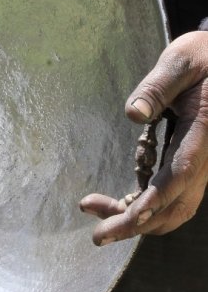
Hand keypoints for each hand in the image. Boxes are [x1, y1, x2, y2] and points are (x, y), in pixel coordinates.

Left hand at [80, 30, 207, 243]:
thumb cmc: (203, 56)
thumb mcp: (181, 60)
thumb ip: (158, 86)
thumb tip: (133, 113)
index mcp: (205, 132)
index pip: (181, 174)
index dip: (156, 199)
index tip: (130, 216)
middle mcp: (206, 157)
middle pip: (175, 204)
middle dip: (137, 224)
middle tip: (97, 235)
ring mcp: (199, 165)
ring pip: (173, 207)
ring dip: (137, 219)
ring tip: (95, 212)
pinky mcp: (189, 165)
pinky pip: (169, 196)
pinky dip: (142, 206)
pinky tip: (114, 203)